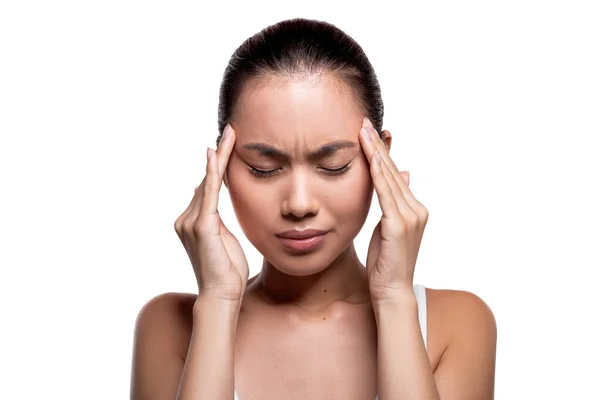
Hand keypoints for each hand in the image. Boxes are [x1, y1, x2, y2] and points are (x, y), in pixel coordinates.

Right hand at [174, 124, 248, 301]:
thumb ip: (215, 218)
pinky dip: (213, 173)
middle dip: (219, 155)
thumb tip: (209, 198)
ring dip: (219, 158)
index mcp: (192, 222)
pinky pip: (209, 194)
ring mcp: (191, 222)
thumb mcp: (223, 238)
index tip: (224, 144)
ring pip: (208, 184)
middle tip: (230, 130)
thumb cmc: (227, 271)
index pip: (207, 187)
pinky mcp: (202, 227)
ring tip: (230, 135)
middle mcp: (186, 219)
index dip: (215, 166)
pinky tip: (216, 155)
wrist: (222, 295)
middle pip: (207, 181)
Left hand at [358, 117, 428, 301]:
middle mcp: (416, 209)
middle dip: (377, 145)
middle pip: (393, 170)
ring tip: (363, 131)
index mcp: (414, 209)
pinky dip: (378, 174)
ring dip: (376, 152)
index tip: (368, 131)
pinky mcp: (399, 225)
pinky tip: (371, 158)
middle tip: (364, 121)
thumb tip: (403, 174)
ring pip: (390, 177)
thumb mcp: (389, 227)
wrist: (391, 291)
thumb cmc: (386, 262)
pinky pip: (386, 194)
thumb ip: (394, 202)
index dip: (381, 152)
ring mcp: (411, 217)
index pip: (394, 174)